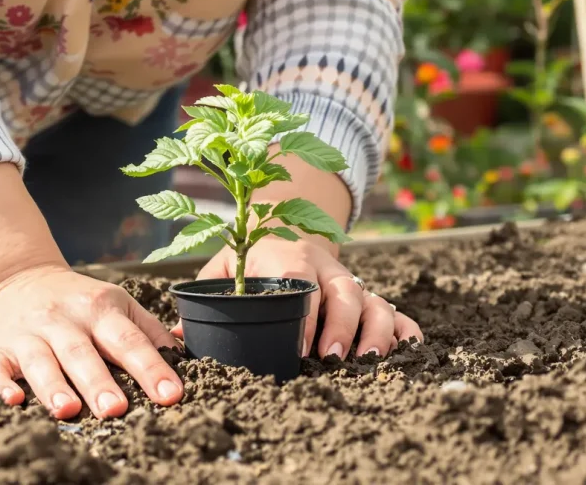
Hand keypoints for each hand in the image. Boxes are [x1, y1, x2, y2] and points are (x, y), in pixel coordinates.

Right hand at [0, 165, 182, 419]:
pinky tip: (12, 399)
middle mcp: (62, 320)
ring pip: (41, 362)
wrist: (11, 280)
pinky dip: (1, 385)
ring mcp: (26, 335)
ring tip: (68, 410)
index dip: (150, 368)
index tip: (171, 394)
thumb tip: (183, 353)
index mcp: (99, 309)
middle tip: (116, 409)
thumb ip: (147, 329)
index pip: (128, 340)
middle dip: (99, 382)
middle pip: (82, 353)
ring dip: (54, 386)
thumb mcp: (114, 303)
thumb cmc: (75, 302)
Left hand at [180, 236, 421, 358]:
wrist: (283, 223)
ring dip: (375, 331)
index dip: (306, 315)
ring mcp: (350, 280)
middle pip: (345, 291)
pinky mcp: (367, 293)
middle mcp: (325, 267)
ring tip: (368, 361)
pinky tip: (408, 350)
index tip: (302, 349)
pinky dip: (405, 328)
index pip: (300, 282)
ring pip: (374, 299)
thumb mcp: (223, 268)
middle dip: (343, 326)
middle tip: (332, 359)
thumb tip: (177, 337)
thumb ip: (207, 296)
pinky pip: (395, 309)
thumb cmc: (248, 256)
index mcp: (287, 256)